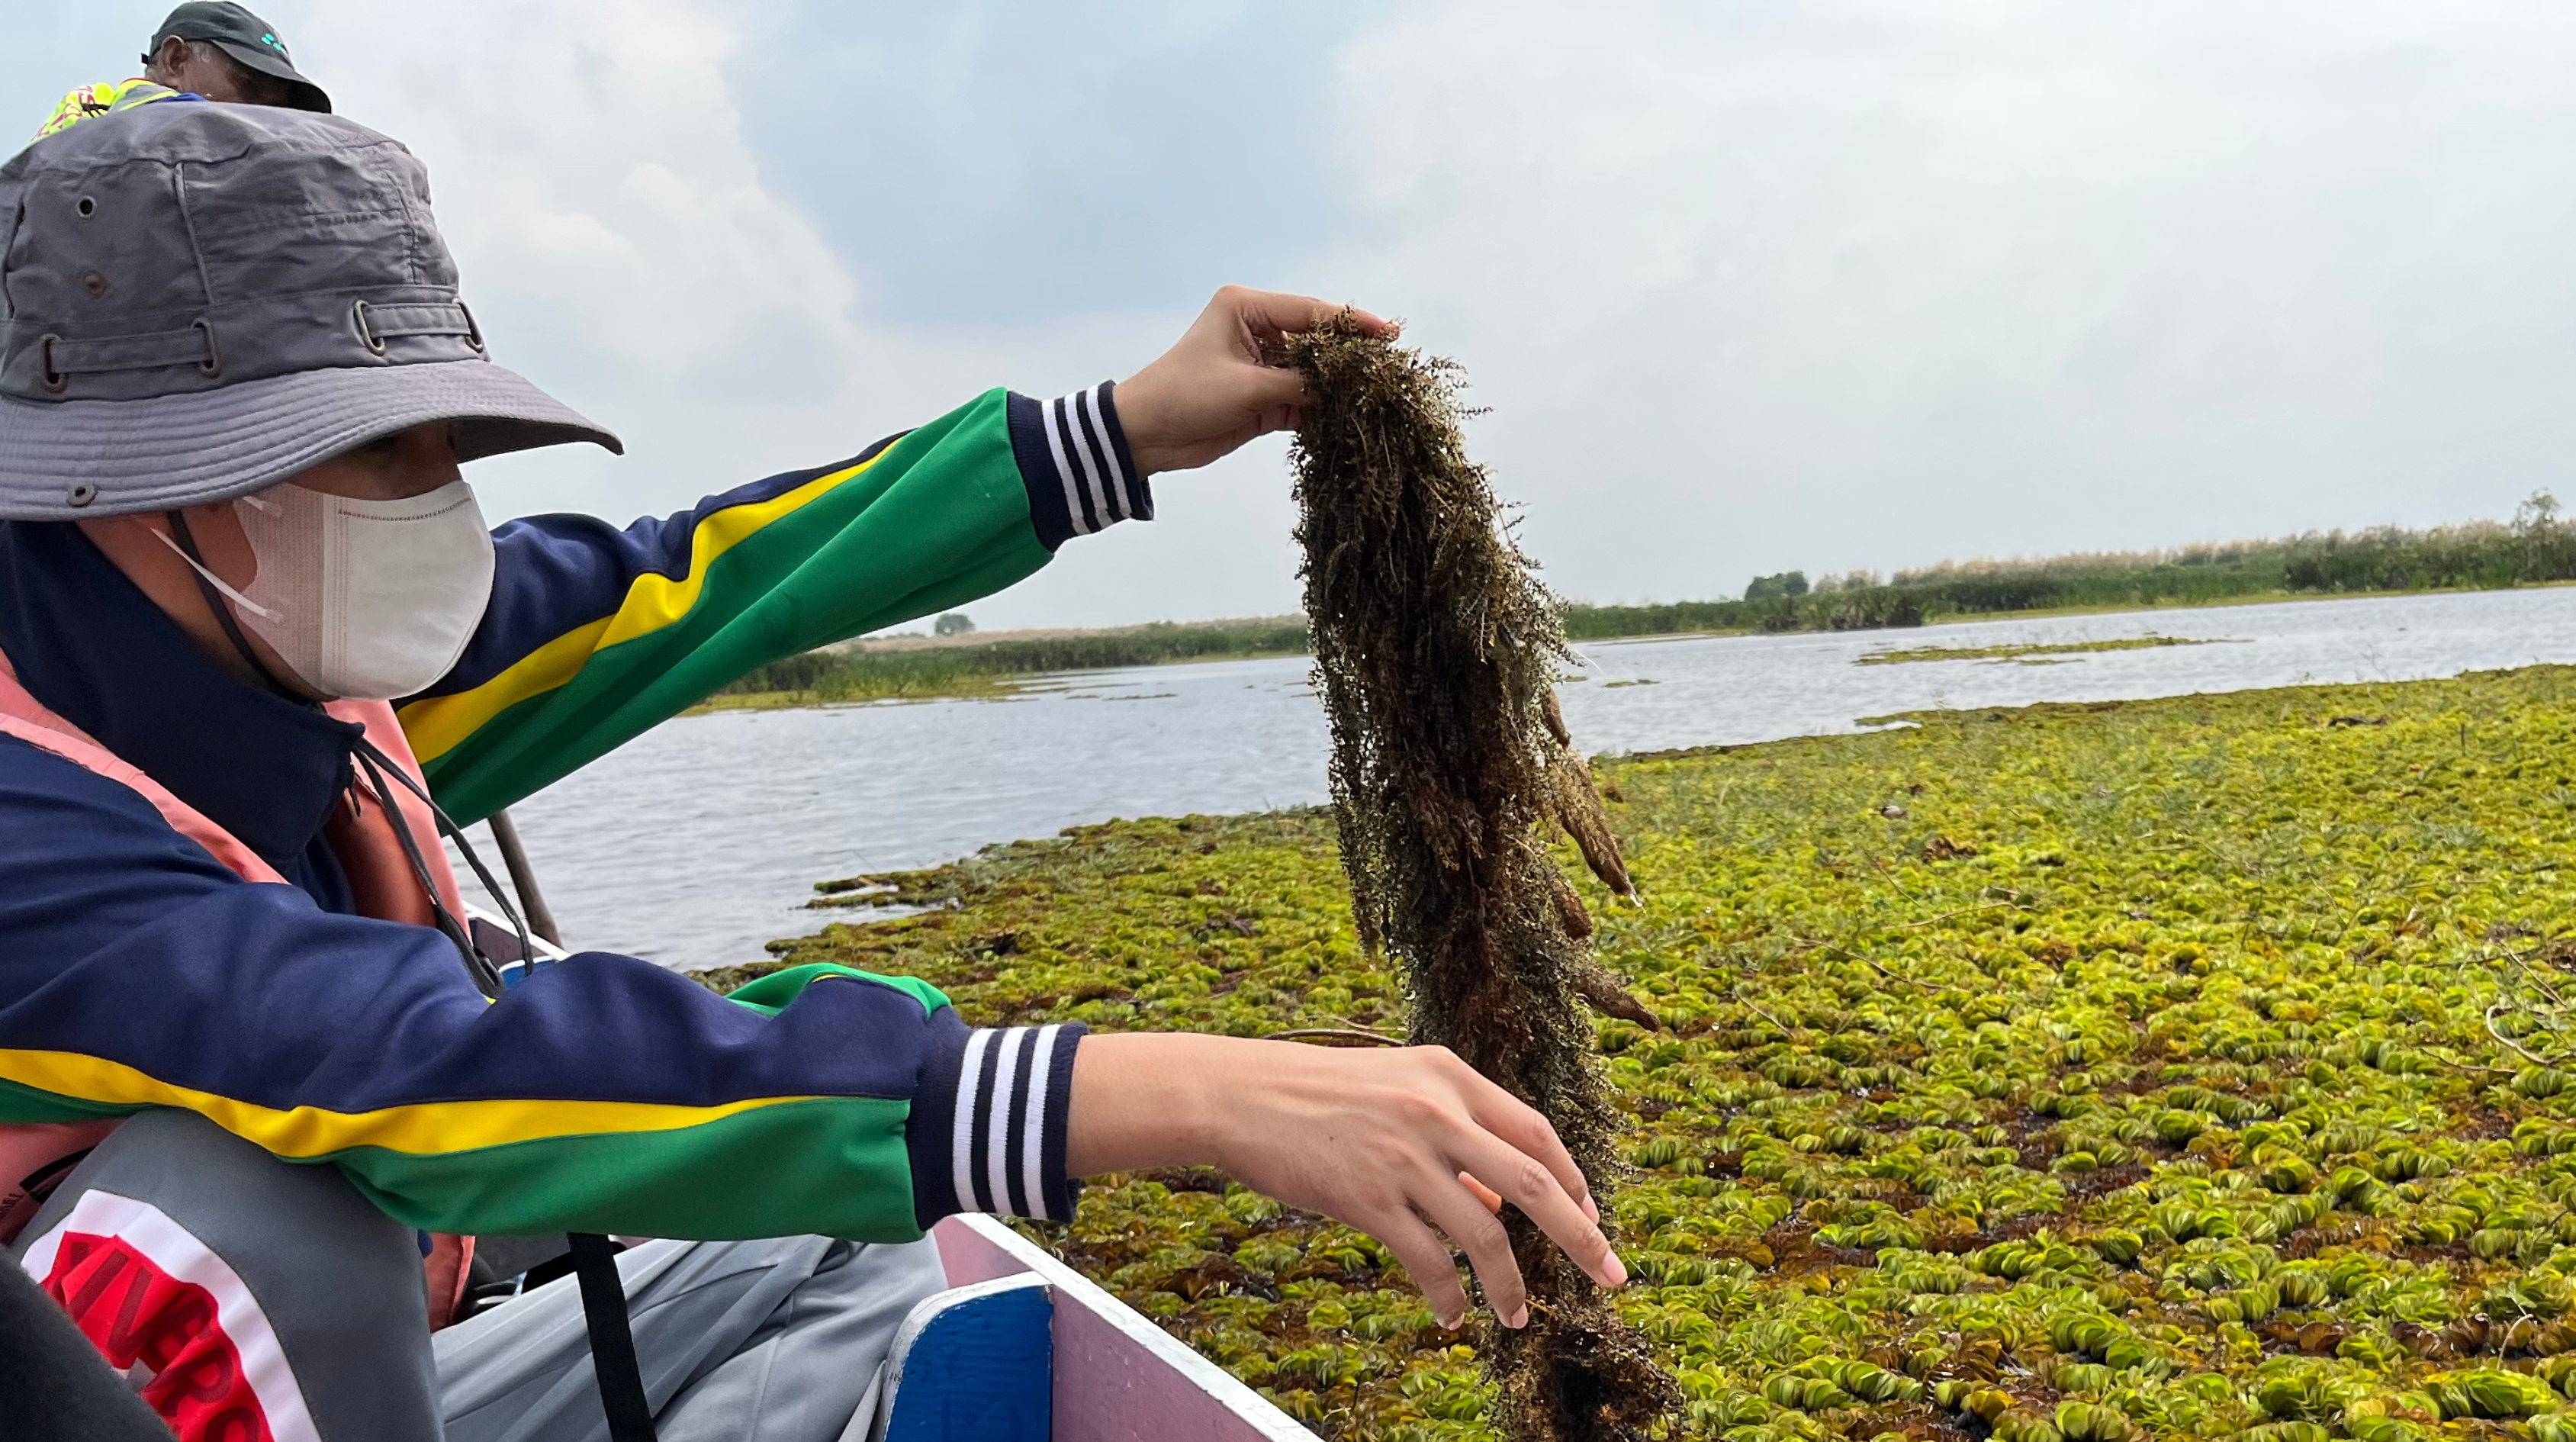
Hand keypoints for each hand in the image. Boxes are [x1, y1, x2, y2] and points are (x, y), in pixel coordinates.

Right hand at [1066, 1033, 1624, 1329]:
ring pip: (1487, 1234)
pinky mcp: (1369, 1197)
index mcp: (1449, 1075)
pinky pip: (1430, 1261)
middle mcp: (1437, 1110)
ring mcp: (1404, 1155)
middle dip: (1583, 1237)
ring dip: (1511, 1286)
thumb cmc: (1317, 1095)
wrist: (1238, 1095)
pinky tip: (1451, 1316)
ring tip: (1518, 1317)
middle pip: (1536, 1182)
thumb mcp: (1395, 1089)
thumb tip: (1497, 1201)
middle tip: (1612, 1277)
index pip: (1535, 1132)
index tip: (1592, 1218)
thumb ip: (1451, 1134)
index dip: (1574, 1180)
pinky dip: (1449, 1296)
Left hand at [1114, 286, 1396, 475]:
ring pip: (1312, 370)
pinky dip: (1322, 406)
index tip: (1387, 334)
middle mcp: (1257, 329)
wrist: (1146, 435)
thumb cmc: (1186, 395)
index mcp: (1246, 307)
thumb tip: (1345, 386)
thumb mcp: (1247, 387)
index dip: (1351, 323)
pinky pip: (1302, 397)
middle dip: (1349, 353)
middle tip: (1390, 365)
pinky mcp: (1262, 396)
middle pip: (1316, 339)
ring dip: (1337, 383)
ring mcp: (1261, 364)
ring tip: (1377, 391)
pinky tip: (1349, 412)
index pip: (1310, 311)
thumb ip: (1299, 384)